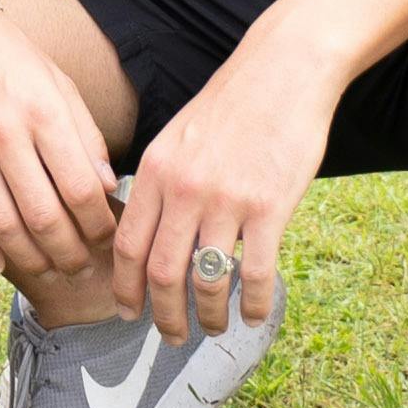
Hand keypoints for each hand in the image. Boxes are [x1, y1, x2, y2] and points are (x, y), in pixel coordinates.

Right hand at [0, 0, 122, 298]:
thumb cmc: (11, 57)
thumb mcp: (60, 84)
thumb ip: (86, 136)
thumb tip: (107, 188)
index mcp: (44, 113)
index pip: (80, 188)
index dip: (99, 224)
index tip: (108, 237)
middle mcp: (6, 134)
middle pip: (44, 216)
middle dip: (69, 252)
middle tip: (82, 265)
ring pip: (3, 226)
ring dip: (30, 259)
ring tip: (49, 269)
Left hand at [112, 38, 331, 337]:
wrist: (283, 70)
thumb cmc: (232, 105)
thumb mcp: (177, 137)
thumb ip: (159, 182)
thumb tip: (147, 231)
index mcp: (155, 171)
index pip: (127, 244)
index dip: (124, 287)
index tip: (128, 312)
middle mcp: (183, 189)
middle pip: (161, 273)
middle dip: (162, 316)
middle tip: (169, 337)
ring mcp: (226, 200)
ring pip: (205, 281)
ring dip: (208, 316)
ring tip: (212, 328)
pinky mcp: (269, 207)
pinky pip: (255, 273)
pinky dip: (252, 304)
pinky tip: (253, 315)